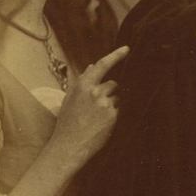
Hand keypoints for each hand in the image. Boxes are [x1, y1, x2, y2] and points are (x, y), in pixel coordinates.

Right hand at [50, 45, 129, 166]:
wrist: (69, 145)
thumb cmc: (68, 123)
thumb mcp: (70, 99)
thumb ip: (83, 82)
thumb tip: (93, 66)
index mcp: (82, 85)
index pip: (102, 65)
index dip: (116, 55)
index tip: (127, 49)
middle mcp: (95, 92)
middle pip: (113, 84)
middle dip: (110, 92)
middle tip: (98, 107)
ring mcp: (105, 104)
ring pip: (118, 98)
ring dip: (113, 104)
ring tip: (98, 117)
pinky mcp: (113, 116)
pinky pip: (119, 110)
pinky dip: (114, 115)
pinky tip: (102, 124)